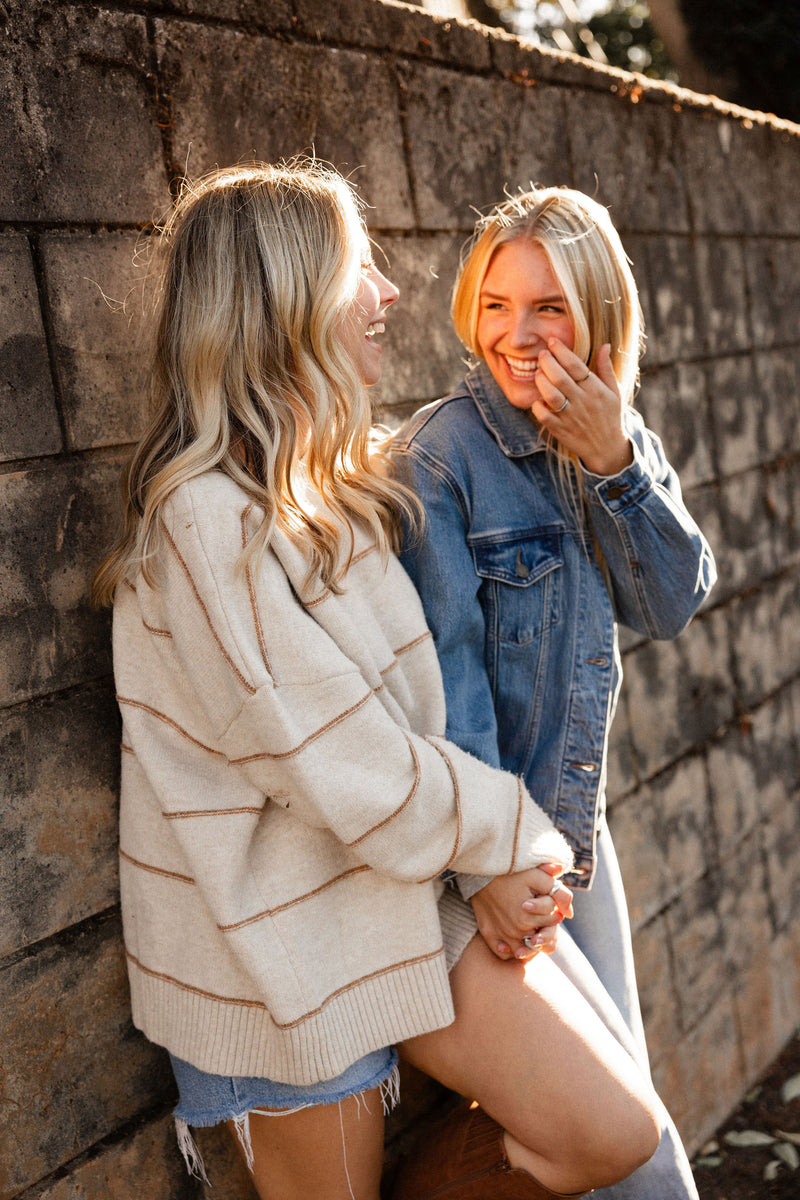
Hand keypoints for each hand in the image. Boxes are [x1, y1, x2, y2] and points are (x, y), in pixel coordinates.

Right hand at [470, 864, 572, 961]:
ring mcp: (500, 935)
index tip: (548, 899)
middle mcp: (514, 931)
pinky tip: (514, 939)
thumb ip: (559, 893)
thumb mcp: (538, 876)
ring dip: (530, 943)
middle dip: (544, 925)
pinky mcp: (488, 933)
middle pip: (541, 938)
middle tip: (539, 912)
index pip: (553, 920)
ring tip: (530, 926)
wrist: (480, 870)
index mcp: (528, 918)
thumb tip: (570, 914)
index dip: (554, 908)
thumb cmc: (511, 872)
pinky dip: (510, 951)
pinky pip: (503, 954)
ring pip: (523, 951)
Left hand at [531, 339, 633, 476]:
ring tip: (538, 373)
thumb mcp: (614, 392)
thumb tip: (605, 345)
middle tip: (541, 354)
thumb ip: (606, 369)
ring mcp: (571, 417)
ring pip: (551, 395)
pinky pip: (544, 417)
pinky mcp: (560, 430)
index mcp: (596, 390)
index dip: (562, 351)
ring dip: (541, 381)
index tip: (552, 341)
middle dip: (547, 362)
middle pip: (560, 378)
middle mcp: (583, 402)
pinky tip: (537, 399)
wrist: (607, 449)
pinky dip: (537, 406)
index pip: (577, 366)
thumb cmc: (610, 416)